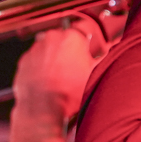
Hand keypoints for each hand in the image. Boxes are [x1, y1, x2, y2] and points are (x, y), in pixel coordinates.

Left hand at [6, 21, 104, 141]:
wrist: (43, 108)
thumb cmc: (70, 92)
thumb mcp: (96, 73)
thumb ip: (106, 57)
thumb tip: (115, 48)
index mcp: (71, 37)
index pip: (83, 33)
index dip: (87, 45)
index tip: (88, 54)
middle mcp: (51, 38)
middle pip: (64, 40)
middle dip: (70, 51)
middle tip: (75, 69)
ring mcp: (35, 49)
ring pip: (49, 49)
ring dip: (55, 58)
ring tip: (61, 78)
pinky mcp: (24, 61)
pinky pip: (35, 60)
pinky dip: (41, 68)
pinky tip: (48, 81)